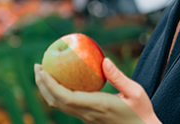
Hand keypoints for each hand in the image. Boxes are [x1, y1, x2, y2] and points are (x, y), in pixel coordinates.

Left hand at [34, 59, 159, 123]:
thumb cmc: (142, 111)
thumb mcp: (136, 92)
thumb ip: (119, 77)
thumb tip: (104, 60)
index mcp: (98, 106)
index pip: (66, 97)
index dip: (50, 84)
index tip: (42, 69)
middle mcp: (88, 114)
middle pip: (56, 102)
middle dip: (42, 84)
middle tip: (38, 66)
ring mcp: (86, 118)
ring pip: (60, 106)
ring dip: (47, 90)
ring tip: (44, 73)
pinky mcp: (88, 118)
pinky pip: (67, 106)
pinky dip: (57, 93)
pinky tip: (60, 81)